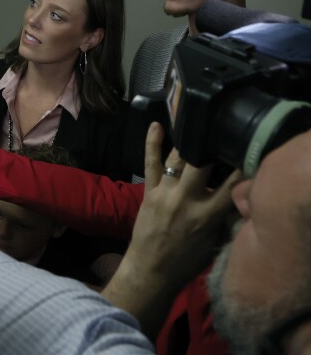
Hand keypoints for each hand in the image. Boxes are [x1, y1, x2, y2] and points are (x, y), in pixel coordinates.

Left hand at [101, 122, 240, 337]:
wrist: (151, 270)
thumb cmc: (187, 260)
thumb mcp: (215, 242)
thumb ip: (226, 217)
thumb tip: (239, 196)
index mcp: (208, 215)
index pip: (232, 184)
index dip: (242, 166)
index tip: (246, 153)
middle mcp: (186, 200)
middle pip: (202, 163)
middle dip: (213, 147)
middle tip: (220, 135)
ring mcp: (165, 193)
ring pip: (178, 159)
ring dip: (189, 142)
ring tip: (198, 127)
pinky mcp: (149, 191)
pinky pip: (150, 162)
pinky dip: (152, 143)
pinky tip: (156, 124)